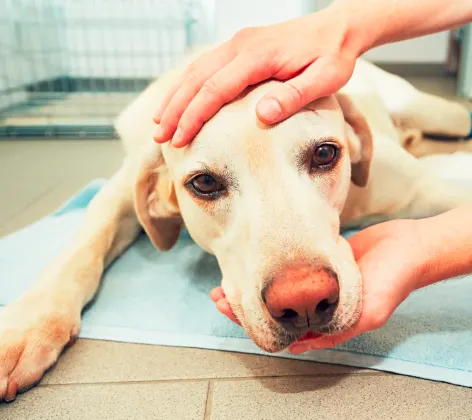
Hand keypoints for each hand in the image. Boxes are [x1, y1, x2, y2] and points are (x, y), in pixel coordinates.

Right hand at [153, 5, 362, 146]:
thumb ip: (293, 96)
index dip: (194, 115)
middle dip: (175, 109)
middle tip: (159, 136)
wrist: (337, 28)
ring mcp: (238, 43)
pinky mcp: (239, 47)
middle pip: (196, 79)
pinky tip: (179, 100)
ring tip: (160, 123)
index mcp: (258, 55)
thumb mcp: (324, 79)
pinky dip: (188, 85)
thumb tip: (260, 116)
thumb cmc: (332, 56)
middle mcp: (241, 45)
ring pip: (195, 70)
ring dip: (175, 97)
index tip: (179, 139)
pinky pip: (205, 66)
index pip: (215, 88)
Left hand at [210, 219, 428, 351]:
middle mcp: (315, 303)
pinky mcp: (317, 262)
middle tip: (220, 293)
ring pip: (275, 288)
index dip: (250, 319)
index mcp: (324, 320)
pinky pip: (287, 269)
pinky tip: (253, 263)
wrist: (406, 248)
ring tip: (229, 279)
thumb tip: (297, 347)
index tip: (227, 307)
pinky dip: (268, 269)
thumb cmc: (391, 281)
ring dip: (252, 285)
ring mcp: (314, 282)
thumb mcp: (366, 314)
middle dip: (243, 302)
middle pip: (271, 307)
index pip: (279, 326)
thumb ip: (334, 331)